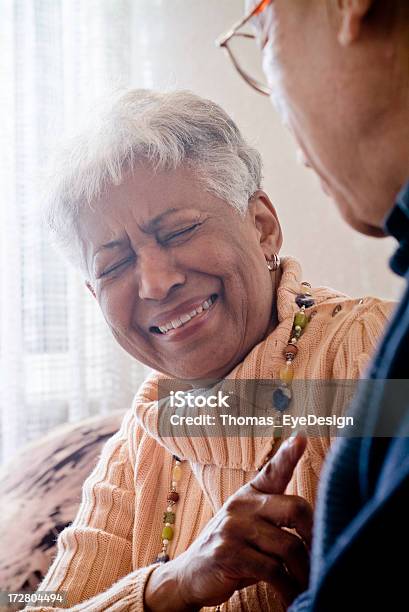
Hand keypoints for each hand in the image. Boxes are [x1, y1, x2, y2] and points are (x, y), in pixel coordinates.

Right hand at [144, 434, 312, 610]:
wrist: (189, 575)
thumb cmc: (232, 551)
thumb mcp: (250, 529)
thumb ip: (276, 522)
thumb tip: (318, 533)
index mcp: (249, 495)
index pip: (273, 471)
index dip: (288, 454)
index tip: (301, 437)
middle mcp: (242, 505)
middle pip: (294, 508)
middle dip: (315, 535)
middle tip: (324, 557)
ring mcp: (233, 528)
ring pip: (288, 546)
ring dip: (304, 572)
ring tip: (310, 586)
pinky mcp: (228, 553)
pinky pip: (271, 571)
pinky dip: (288, 588)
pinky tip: (293, 597)